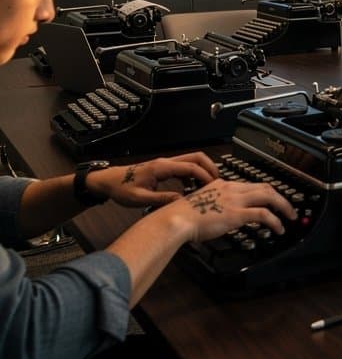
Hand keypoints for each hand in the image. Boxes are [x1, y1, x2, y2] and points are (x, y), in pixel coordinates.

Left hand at [92, 151, 219, 208]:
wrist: (107, 181)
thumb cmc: (121, 188)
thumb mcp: (140, 198)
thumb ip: (162, 199)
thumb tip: (182, 202)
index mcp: (161, 167)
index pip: (190, 167)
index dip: (204, 176)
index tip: (213, 186)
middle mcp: (166, 162)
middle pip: (196, 157)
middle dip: (210, 168)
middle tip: (217, 183)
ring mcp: (165, 164)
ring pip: (192, 160)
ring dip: (203, 170)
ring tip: (208, 186)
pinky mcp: (164, 168)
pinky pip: (185, 167)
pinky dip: (194, 174)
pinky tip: (193, 188)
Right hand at [165, 179, 296, 242]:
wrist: (176, 219)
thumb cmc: (183, 216)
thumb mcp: (203, 204)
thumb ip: (216, 206)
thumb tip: (224, 216)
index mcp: (223, 184)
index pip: (252, 184)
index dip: (267, 192)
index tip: (274, 199)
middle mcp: (232, 188)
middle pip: (265, 187)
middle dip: (281, 197)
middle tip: (289, 208)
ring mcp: (235, 200)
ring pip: (269, 196)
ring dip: (284, 207)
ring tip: (290, 217)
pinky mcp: (236, 213)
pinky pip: (264, 214)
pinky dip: (276, 220)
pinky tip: (279, 228)